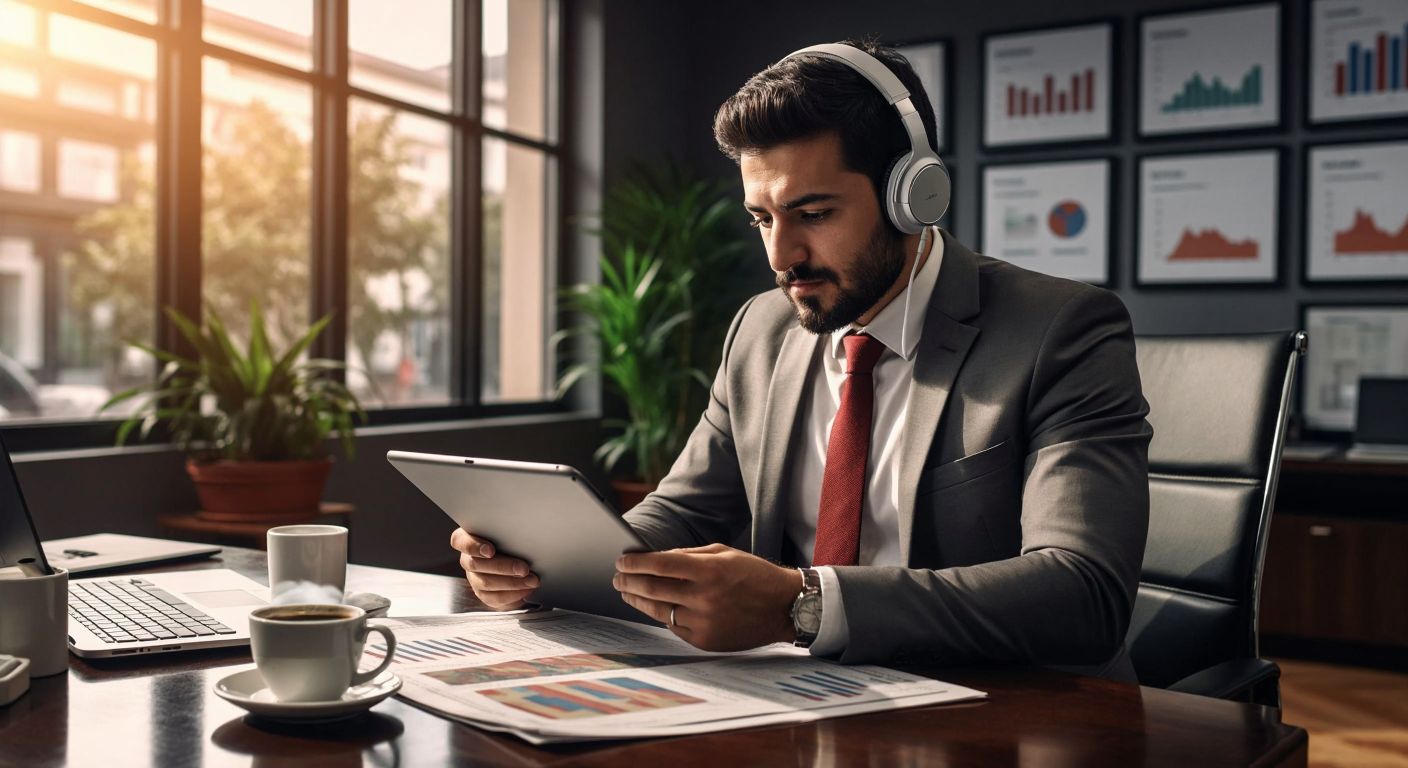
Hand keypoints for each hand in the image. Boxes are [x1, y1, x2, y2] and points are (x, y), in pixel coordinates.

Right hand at [449, 527, 539, 609]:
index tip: (491, 551)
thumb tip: (524, 531)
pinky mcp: (483, 593)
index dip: (473, 546)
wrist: (520, 559)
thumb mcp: (509, 531)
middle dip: (503, 567)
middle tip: (524, 569)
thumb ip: (508, 531)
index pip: (460, 541)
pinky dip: (513, 594)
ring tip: (532, 580)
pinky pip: (494, 598)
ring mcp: (474, 578)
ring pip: (486, 583)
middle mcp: (467, 559)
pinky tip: (527, 589)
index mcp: (468, 538)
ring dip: (512, 582)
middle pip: (476, 564)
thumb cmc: (512, 538)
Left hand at [613, 543, 802, 651]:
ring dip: (638, 601)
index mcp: (709, 571)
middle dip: (629, 582)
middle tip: (617, 578)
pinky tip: (655, 607)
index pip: (659, 564)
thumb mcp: (724, 554)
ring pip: (659, 611)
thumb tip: (656, 559)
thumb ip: (689, 556)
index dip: (635, 562)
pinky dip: (663, 616)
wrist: (784, 607)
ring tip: (628, 593)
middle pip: (652, 589)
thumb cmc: (754, 575)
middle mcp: (705, 598)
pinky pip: (675, 627)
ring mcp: (705, 622)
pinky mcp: (706, 641)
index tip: (621, 560)